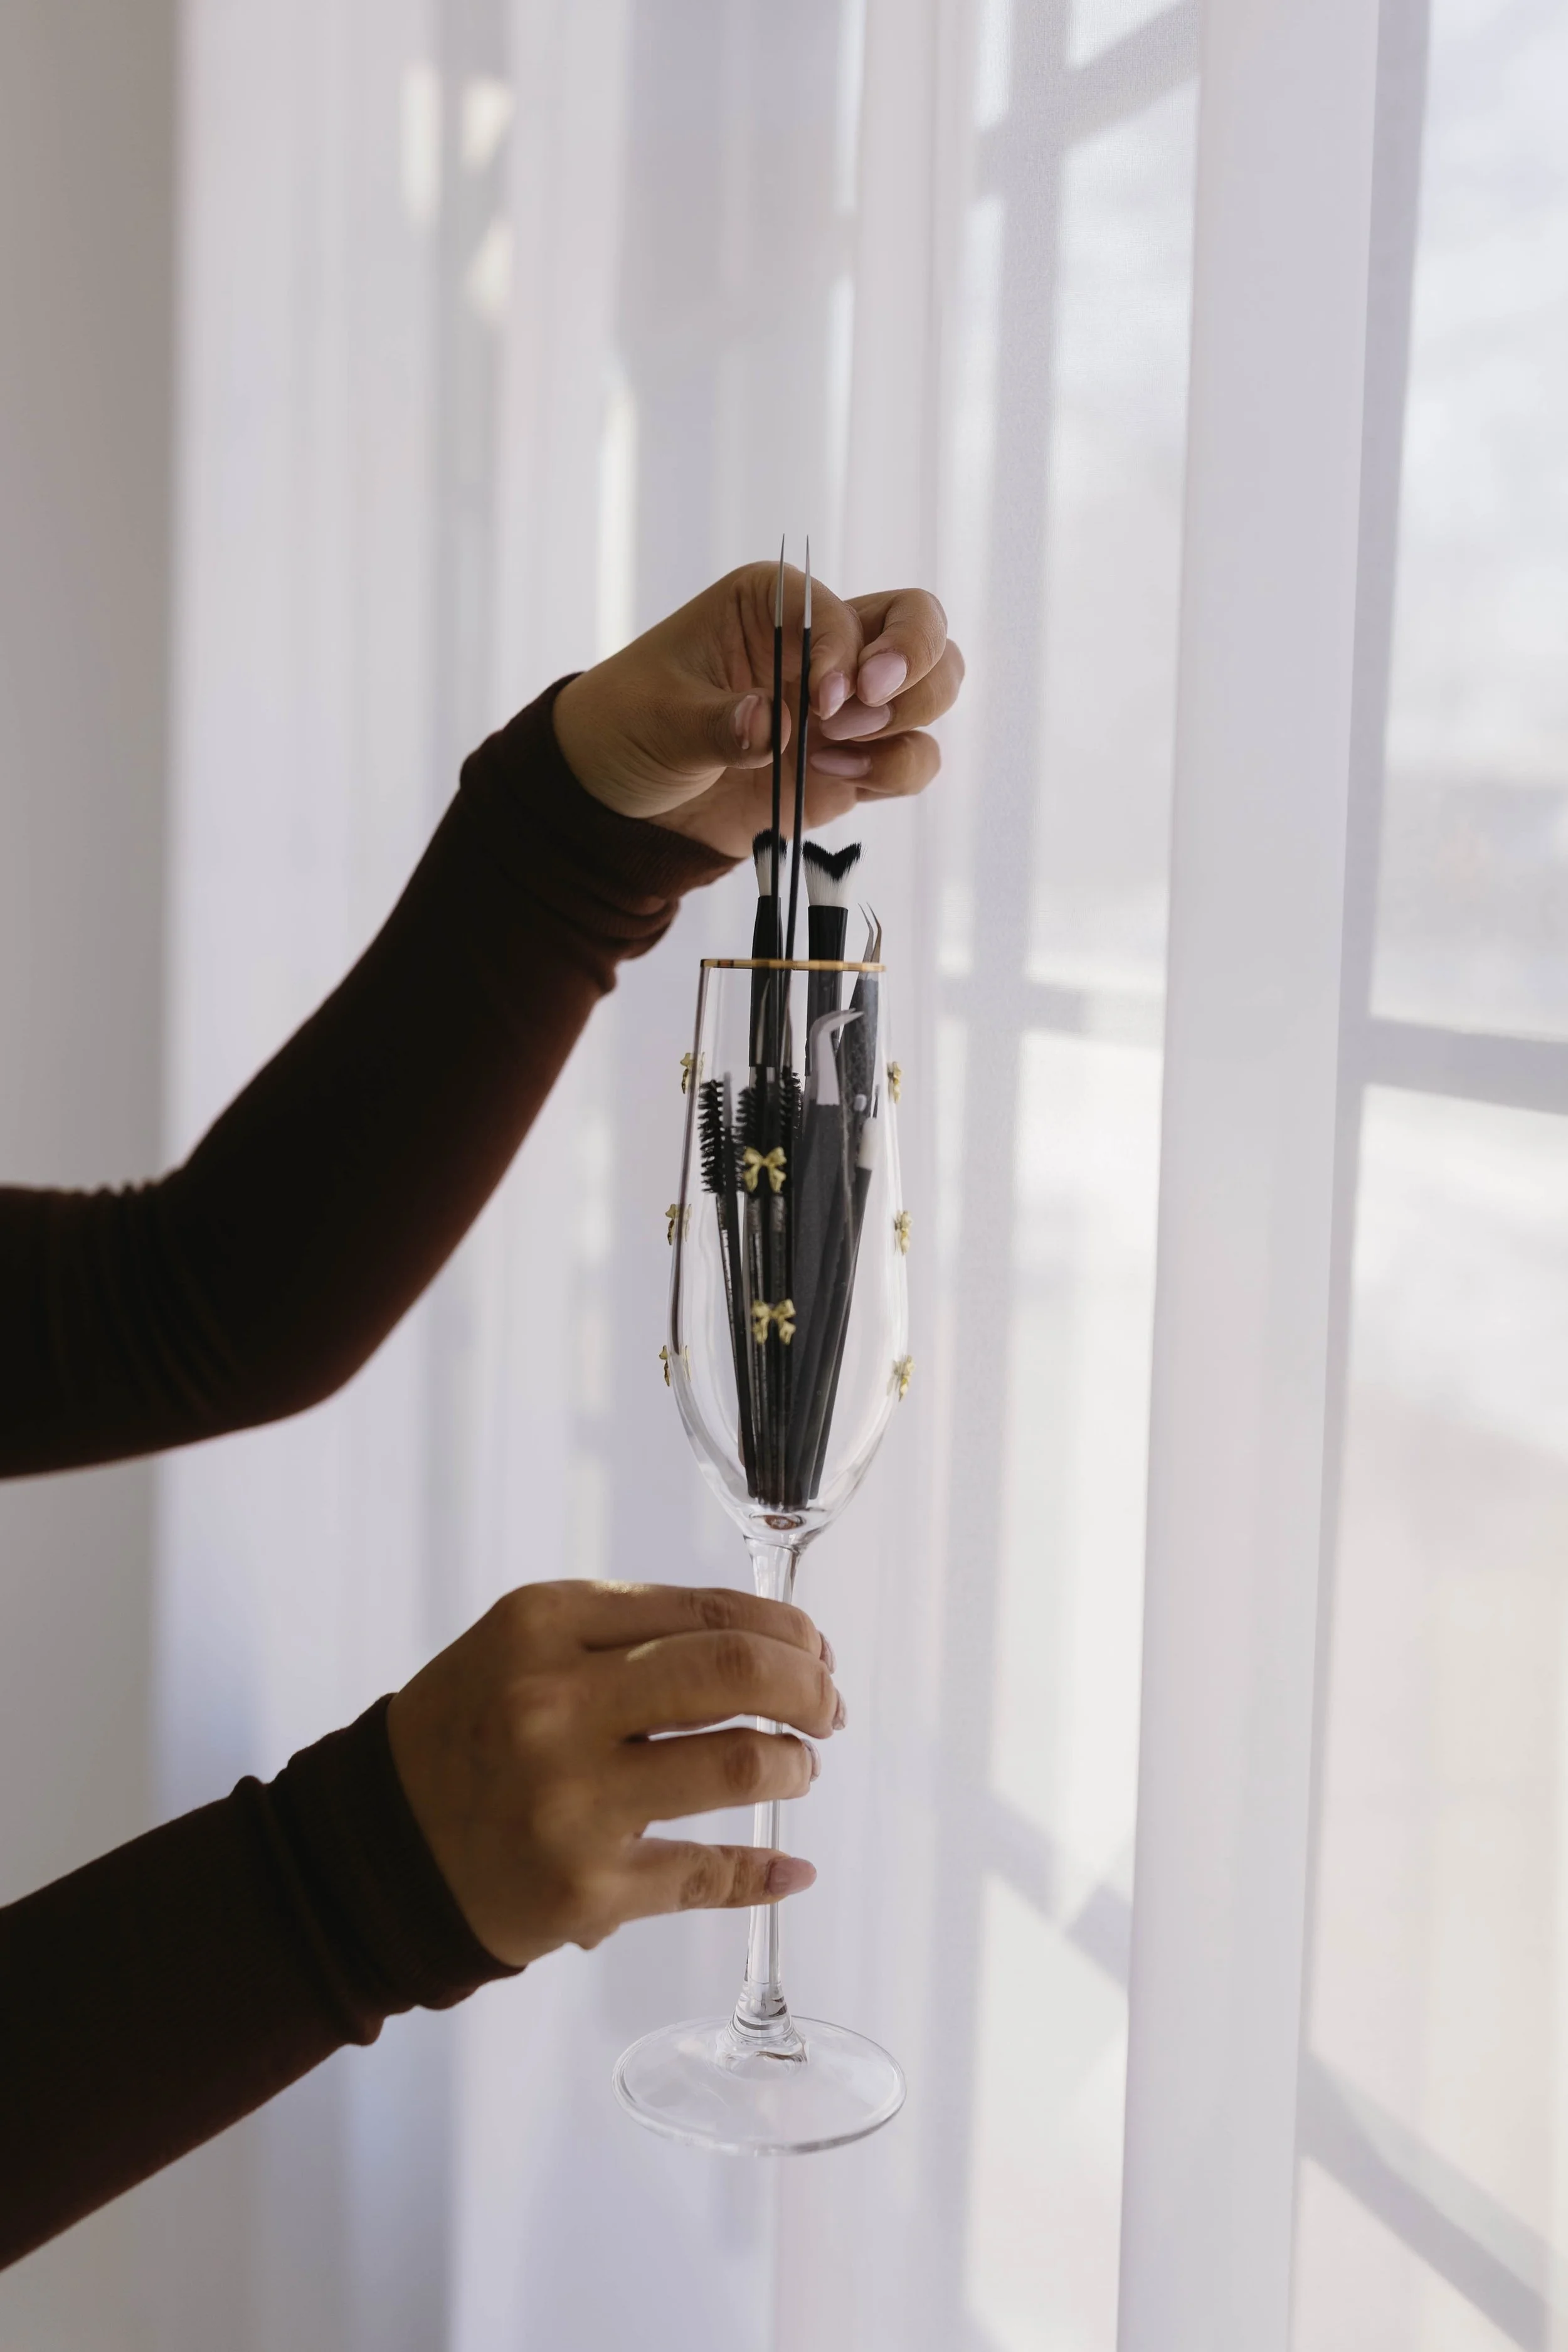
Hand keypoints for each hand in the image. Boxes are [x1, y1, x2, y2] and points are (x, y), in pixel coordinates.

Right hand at [386, 1579, 841, 1967]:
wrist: (377, 1849)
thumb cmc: (471, 1731)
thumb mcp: (523, 1647)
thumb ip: (631, 1633)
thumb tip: (772, 1646)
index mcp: (543, 1624)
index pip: (706, 1609)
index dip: (784, 1631)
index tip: (812, 1651)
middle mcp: (554, 1704)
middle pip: (734, 1673)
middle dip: (809, 1687)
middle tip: (828, 1707)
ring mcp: (571, 1801)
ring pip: (738, 1765)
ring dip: (794, 1766)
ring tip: (798, 1769)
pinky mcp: (584, 1889)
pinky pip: (706, 1875)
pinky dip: (764, 1874)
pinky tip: (791, 1869)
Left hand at [551, 563, 964, 859]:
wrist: (621, 798)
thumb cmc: (628, 727)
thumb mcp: (659, 719)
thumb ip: (718, 724)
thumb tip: (770, 726)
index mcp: (772, 603)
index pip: (845, 610)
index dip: (847, 654)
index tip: (822, 704)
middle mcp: (821, 644)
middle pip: (920, 625)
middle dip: (914, 666)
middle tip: (865, 711)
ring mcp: (845, 705)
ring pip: (933, 687)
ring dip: (910, 720)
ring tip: (837, 751)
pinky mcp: (851, 763)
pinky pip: (913, 757)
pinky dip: (898, 769)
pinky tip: (838, 776)